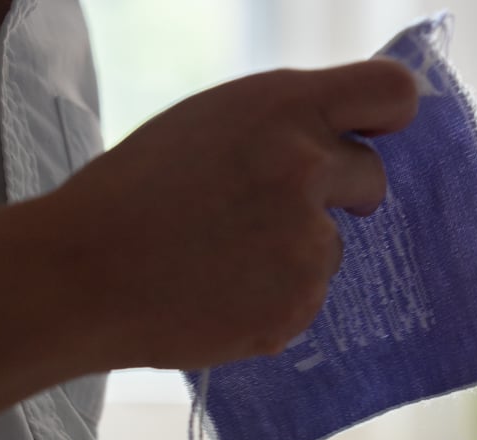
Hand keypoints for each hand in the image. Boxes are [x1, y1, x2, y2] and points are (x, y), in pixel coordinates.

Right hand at [35, 58, 418, 372]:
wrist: (85, 275)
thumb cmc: (134, 192)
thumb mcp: (210, 124)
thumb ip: (282, 127)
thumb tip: (336, 144)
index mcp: (283, 110)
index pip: (392, 95)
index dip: (387, 116)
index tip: (373, 134)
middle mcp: (308, 171)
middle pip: (371, 179)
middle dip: (344, 194)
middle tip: (289, 209)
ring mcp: (308, 246)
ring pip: (332, 248)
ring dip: (297, 254)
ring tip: (227, 261)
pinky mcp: (298, 307)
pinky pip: (306, 298)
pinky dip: (276, 299)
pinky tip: (224, 294)